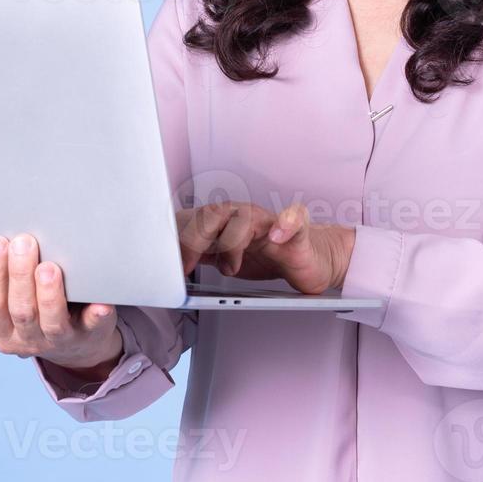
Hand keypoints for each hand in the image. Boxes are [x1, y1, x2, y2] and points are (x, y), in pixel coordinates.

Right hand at [0, 234, 123, 380]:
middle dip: (20, 276)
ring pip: (52, 320)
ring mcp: (61, 339)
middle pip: (21, 311)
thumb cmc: (28, 320)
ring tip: (49, 266)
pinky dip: (97, 315)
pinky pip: (94, 326)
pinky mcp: (92, 334)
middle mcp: (29, 340)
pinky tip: (100, 302)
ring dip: (49, 294)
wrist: (76, 346)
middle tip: (23, 241)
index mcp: (1, 333)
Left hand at [177, 200, 355, 294]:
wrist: (311, 260)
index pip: (198, 219)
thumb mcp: (230, 260)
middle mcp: (248, 217)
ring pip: (246, 216)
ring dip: (232, 242)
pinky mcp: (298, 232)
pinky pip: (294, 219)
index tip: (171, 264)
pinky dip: (285, 223)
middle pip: (216, 213)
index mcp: (230, 223)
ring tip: (230, 268)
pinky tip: (277, 235)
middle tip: (190, 265)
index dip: (181, 238)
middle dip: (197, 237)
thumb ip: (206, 255)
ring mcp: (272, 223)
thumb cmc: (271, 257)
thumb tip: (174, 261)